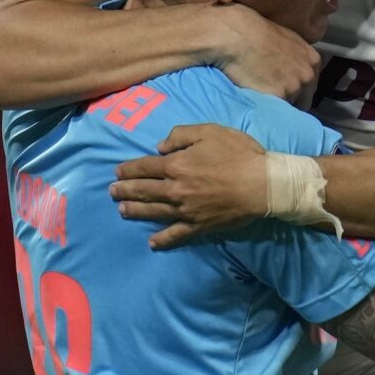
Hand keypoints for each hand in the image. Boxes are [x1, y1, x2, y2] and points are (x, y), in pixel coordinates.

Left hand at [113, 123, 266, 248]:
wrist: (263, 185)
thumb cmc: (239, 154)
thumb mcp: (209, 131)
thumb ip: (181, 135)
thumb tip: (160, 147)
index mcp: (176, 165)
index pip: (145, 167)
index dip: (129, 169)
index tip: (117, 172)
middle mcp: (175, 189)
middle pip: (144, 190)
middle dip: (125, 190)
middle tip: (112, 192)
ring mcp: (185, 211)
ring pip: (153, 212)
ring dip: (135, 211)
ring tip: (121, 211)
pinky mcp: (199, 226)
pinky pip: (176, 235)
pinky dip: (162, 240)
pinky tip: (151, 243)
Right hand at [201, 4, 320, 101]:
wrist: (236, 37)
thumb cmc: (256, 33)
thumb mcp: (286, 40)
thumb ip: (297, 58)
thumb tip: (293, 70)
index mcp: (312, 61)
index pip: (310, 87)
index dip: (297, 90)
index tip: (283, 89)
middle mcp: (307, 76)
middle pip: (303, 101)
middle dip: (289, 100)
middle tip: (270, 94)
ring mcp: (294, 88)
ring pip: (288, 106)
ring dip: (276, 103)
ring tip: (259, 92)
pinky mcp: (278, 97)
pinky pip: (275, 111)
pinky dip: (266, 107)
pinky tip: (254, 95)